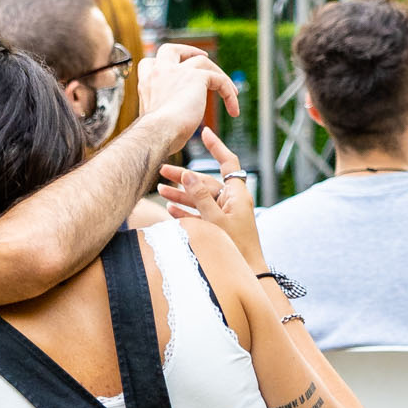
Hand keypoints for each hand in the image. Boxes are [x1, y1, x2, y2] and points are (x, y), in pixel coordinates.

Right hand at [134, 43, 238, 149]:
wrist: (158, 133)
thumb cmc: (155, 136)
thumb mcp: (155, 121)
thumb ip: (164, 114)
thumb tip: (174, 125)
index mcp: (147, 83)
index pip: (150, 64)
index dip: (163, 65)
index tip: (174, 71)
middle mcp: (159, 73)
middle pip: (171, 50)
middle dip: (187, 51)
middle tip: (204, 56)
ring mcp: (178, 71)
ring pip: (201, 60)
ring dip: (218, 74)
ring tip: (232, 92)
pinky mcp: (197, 77)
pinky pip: (219, 80)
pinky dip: (229, 93)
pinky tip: (233, 110)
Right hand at [158, 127, 267, 269]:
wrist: (247, 274)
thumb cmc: (236, 247)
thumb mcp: (215, 220)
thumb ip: (201, 197)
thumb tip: (188, 174)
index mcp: (237, 195)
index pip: (228, 163)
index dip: (217, 147)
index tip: (204, 132)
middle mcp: (231, 202)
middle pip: (206, 182)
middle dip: (183, 177)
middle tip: (162, 170)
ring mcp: (224, 215)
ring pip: (199, 199)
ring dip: (180, 195)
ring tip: (159, 191)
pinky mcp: (218, 228)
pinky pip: (199, 215)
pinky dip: (186, 212)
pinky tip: (170, 210)